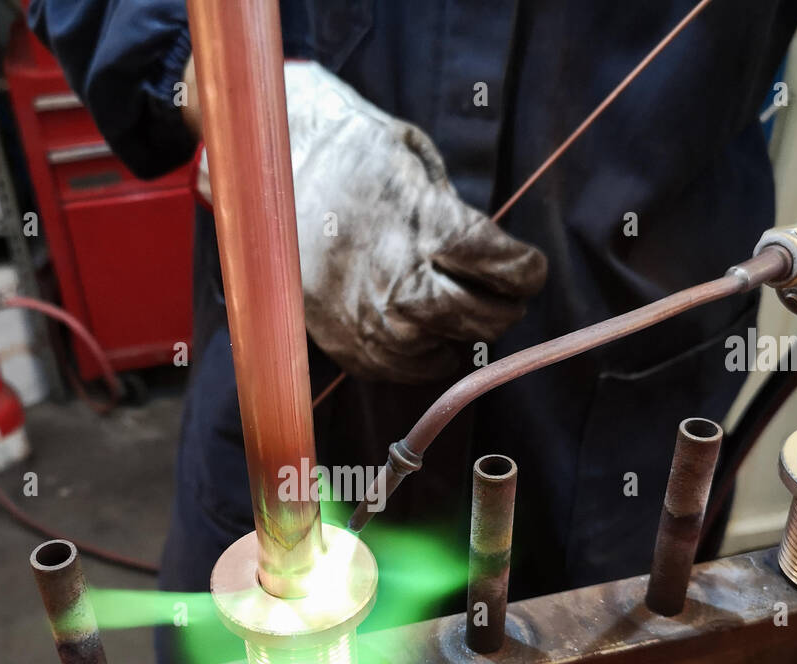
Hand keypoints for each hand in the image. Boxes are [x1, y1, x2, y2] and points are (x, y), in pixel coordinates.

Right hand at [195, 62, 547, 382]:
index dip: (525, 269)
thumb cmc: (351, 160)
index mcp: (426, 227)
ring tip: (458, 307)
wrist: (271, 179)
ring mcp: (372, 321)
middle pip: (484, 317)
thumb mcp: (417, 164)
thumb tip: (488, 256)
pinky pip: (408, 370)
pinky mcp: (349, 346)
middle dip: (503, 305)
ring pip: (448, 348)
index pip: (506, 268)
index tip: (525, 266)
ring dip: (461, 330)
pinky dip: (424, 354)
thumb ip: (455, 214)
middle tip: (502, 293)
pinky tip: (422, 329)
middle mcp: (401, 282)